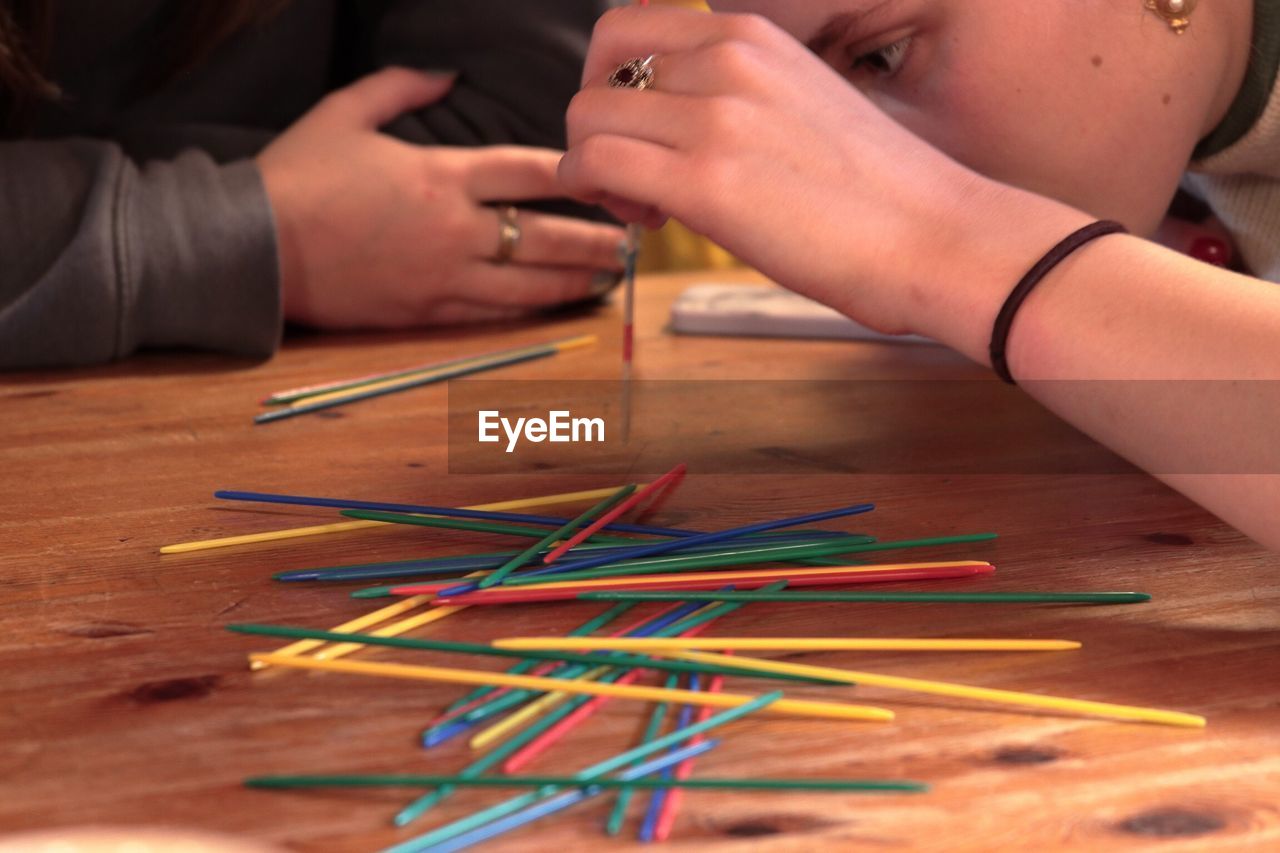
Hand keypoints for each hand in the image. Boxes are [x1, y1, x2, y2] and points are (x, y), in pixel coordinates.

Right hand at [258, 68, 625, 327]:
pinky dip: (528, 309)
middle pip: (545, 236)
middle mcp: (454, 229)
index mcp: (441, 175)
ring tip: (606, 277)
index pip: (529, 172)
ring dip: (573, 280)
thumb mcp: (344, 112)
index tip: (611, 175)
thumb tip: (444, 73)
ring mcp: (442, 276)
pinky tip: (554, 305)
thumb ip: (401, 87)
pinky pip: (491, 313)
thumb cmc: (296, 176)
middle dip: (594, 238)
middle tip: (632, 240)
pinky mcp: (424, 313)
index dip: (578, 174)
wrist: (253, 248)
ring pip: (527, 283)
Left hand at [559, 8, 1087, 348]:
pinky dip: (595, 193)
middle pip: (599, 64)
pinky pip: (594, 162)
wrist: (939, 235)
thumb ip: (738, 97)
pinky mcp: (705, 181)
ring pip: (586, 116)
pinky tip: (644, 220)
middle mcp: (728, 59)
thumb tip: (678, 125)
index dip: (616, 80)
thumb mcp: (802, 105)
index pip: (630, 24)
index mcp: (753, 35)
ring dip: (595, 166)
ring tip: (643, 206)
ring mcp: (714, 116)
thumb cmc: (882, 192)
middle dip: (596, 119)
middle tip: (630, 171)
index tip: (645, 130)